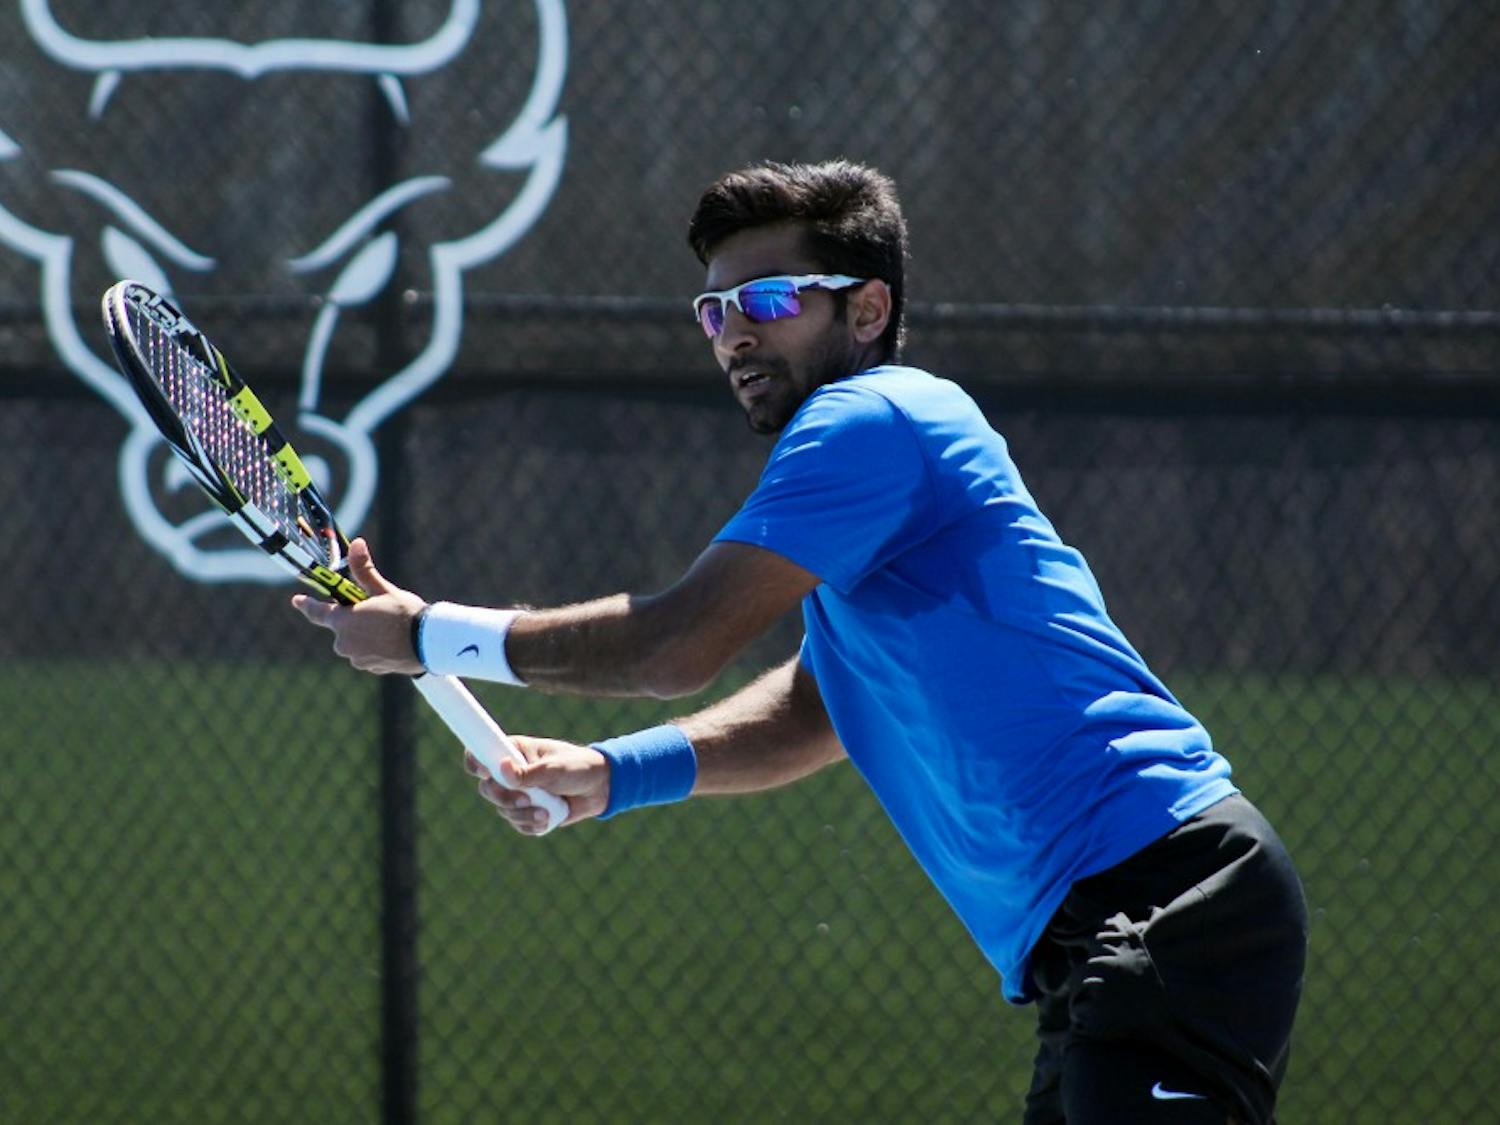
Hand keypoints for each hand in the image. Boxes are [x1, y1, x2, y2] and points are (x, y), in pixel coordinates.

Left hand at [291, 537, 426, 674]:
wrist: (427, 644)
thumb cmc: (405, 614)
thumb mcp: (383, 590)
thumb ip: (364, 570)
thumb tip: (357, 543)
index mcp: (344, 621)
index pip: (317, 612)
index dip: (306, 605)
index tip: (297, 600)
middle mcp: (344, 642)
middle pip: (341, 627)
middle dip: (353, 619)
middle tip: (375, 611)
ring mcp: (357, 658)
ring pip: (355, 642)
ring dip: (365, 635)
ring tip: (388, 628)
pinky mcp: (370, 668)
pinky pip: (366, 655)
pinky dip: (375, 648)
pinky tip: (392, 642)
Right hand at [468, 736, 609, 833]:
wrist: (600, 787)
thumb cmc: (577, 767)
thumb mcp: (553, 769)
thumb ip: (527, 773)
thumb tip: (501, 768)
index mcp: (512, 751)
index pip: (480, 754)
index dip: (475, 763)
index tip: (484, 772)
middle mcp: (510, 772)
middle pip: (487, 789)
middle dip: (503, 798)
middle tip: (524, 799)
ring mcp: (518, 793)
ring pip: (503, 810)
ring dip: (522, 815)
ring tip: (545, 812)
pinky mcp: (527, 811)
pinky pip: (518, 824)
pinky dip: (531, 825)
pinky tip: (547, 819)